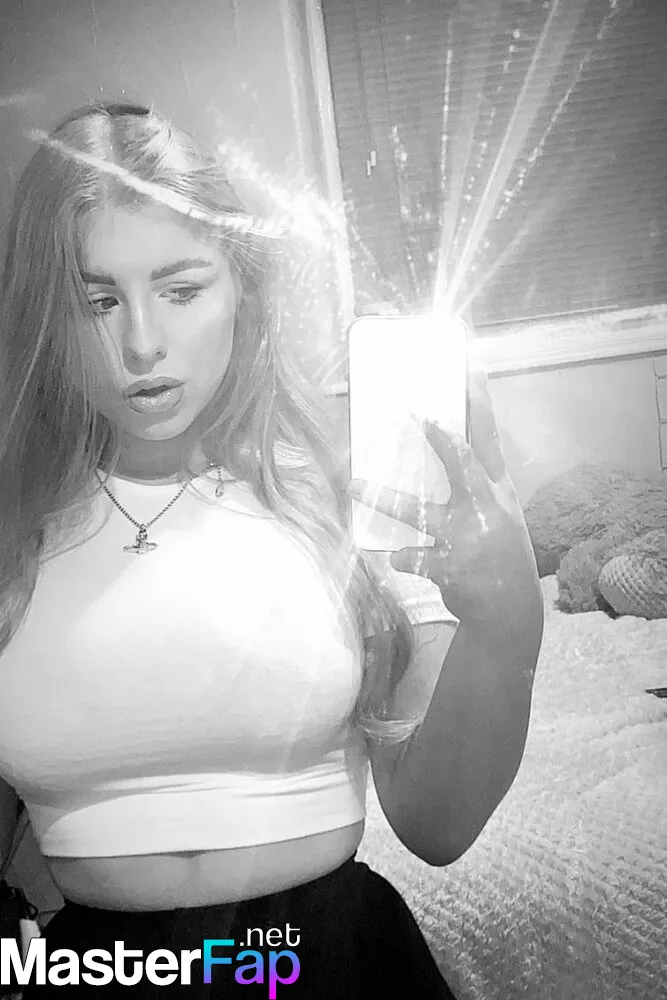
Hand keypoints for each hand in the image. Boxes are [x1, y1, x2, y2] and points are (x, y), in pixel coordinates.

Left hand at [349, 373, 541, 638]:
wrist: (509, 611)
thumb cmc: (500, 553)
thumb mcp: (501, 512)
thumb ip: (476, 480)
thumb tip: (445, 436)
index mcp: (499, 491)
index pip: (490, 439)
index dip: (480, 404)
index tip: (470, 368)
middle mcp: (487, 510)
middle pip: (465, 465)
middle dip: (442, 440)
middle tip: (417, 416)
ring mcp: (468, 540)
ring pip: (419, 512)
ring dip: (383, 497)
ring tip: (354, 484)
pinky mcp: (448, 567)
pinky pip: (410, 555)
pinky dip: (400, 555)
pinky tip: (396, 556)